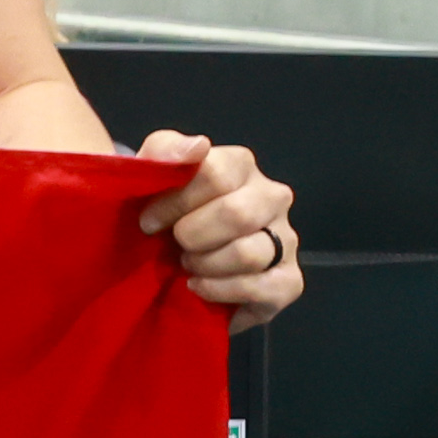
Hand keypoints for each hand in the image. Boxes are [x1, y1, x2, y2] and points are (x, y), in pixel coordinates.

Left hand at [136, 131, 304, 321]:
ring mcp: (286, 239)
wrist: (167, 255)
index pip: (216, 174)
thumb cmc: (163, 210)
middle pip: (238, 214)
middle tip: (174, 243)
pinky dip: (223, 291)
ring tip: (187, 264)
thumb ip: (165, 151)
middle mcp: (272, 198)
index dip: (174, 202)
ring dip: (206, 264)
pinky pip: (267, 288)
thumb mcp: (151, 174)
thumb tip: (197, 145)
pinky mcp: (288, 280)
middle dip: (192, 235)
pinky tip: (200, 286)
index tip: (148, 220)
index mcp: (241, 166)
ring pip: (250, 253)